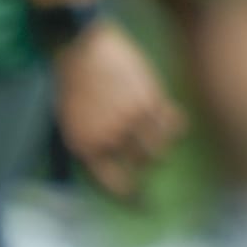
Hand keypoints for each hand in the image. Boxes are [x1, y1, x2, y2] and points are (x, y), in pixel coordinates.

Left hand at [51, 20, 185, 200]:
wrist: (83, 48)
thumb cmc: (72, 84)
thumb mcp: (71, 122)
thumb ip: (93, 144)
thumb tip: (115, 160)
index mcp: (87, 147)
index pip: (115, 182)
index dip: (131, 193)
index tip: (140, 198)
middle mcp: (112, 138)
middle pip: (141, 163)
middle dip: (143, 159)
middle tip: (144, 151)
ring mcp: (134, 119)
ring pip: (160, 148)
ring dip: (159, 144)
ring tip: (156, 135)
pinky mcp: (153, 99)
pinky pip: (174, 124)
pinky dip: (175, 124)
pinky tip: (171, 119)